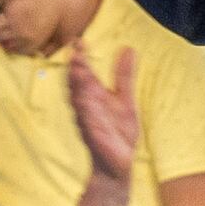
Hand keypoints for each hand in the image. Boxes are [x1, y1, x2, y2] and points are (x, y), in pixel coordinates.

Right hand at [61, 54, 142, 182]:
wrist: (118, 164)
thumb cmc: (118, 131)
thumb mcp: (125, 99)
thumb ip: (124, 76)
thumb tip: (128, 48)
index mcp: (93, 95)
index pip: (83, 72)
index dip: (80, 57)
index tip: (79, 41)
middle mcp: (86, 106)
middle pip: (76, 85)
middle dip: (75, 70)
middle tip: (75, 54)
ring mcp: (87, 121)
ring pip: (79, 101)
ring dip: (77, 87)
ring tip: (78, 71)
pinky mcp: (92, 136)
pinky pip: (86, 122)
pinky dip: (85, 111)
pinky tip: (85, 100)